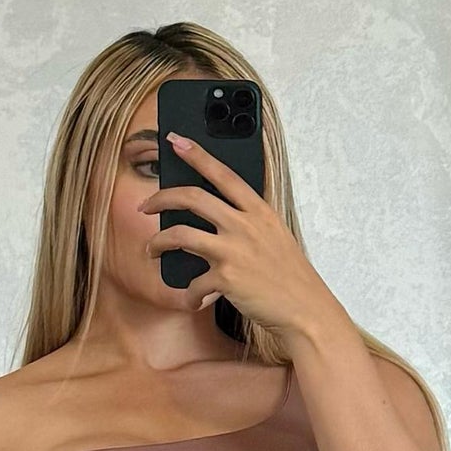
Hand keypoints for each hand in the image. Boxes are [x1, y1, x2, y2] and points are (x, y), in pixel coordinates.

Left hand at [140, 132, 339, 337]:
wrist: (304, 308)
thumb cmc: (289, 275)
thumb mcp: (275, 235)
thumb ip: (249, 221)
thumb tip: (219, 217)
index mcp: (258, 211)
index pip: (223, 173)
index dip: (197, 154)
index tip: (176, 141)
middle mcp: (243, 225)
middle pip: (192, 197)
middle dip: (161, 198)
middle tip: (146, 206)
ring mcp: (233, 251)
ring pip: (180, 236)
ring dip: (158, 242)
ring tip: (151, 249)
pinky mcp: (226, 279)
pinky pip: (193, 283)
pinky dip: (189, 294)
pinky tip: (193, 299)